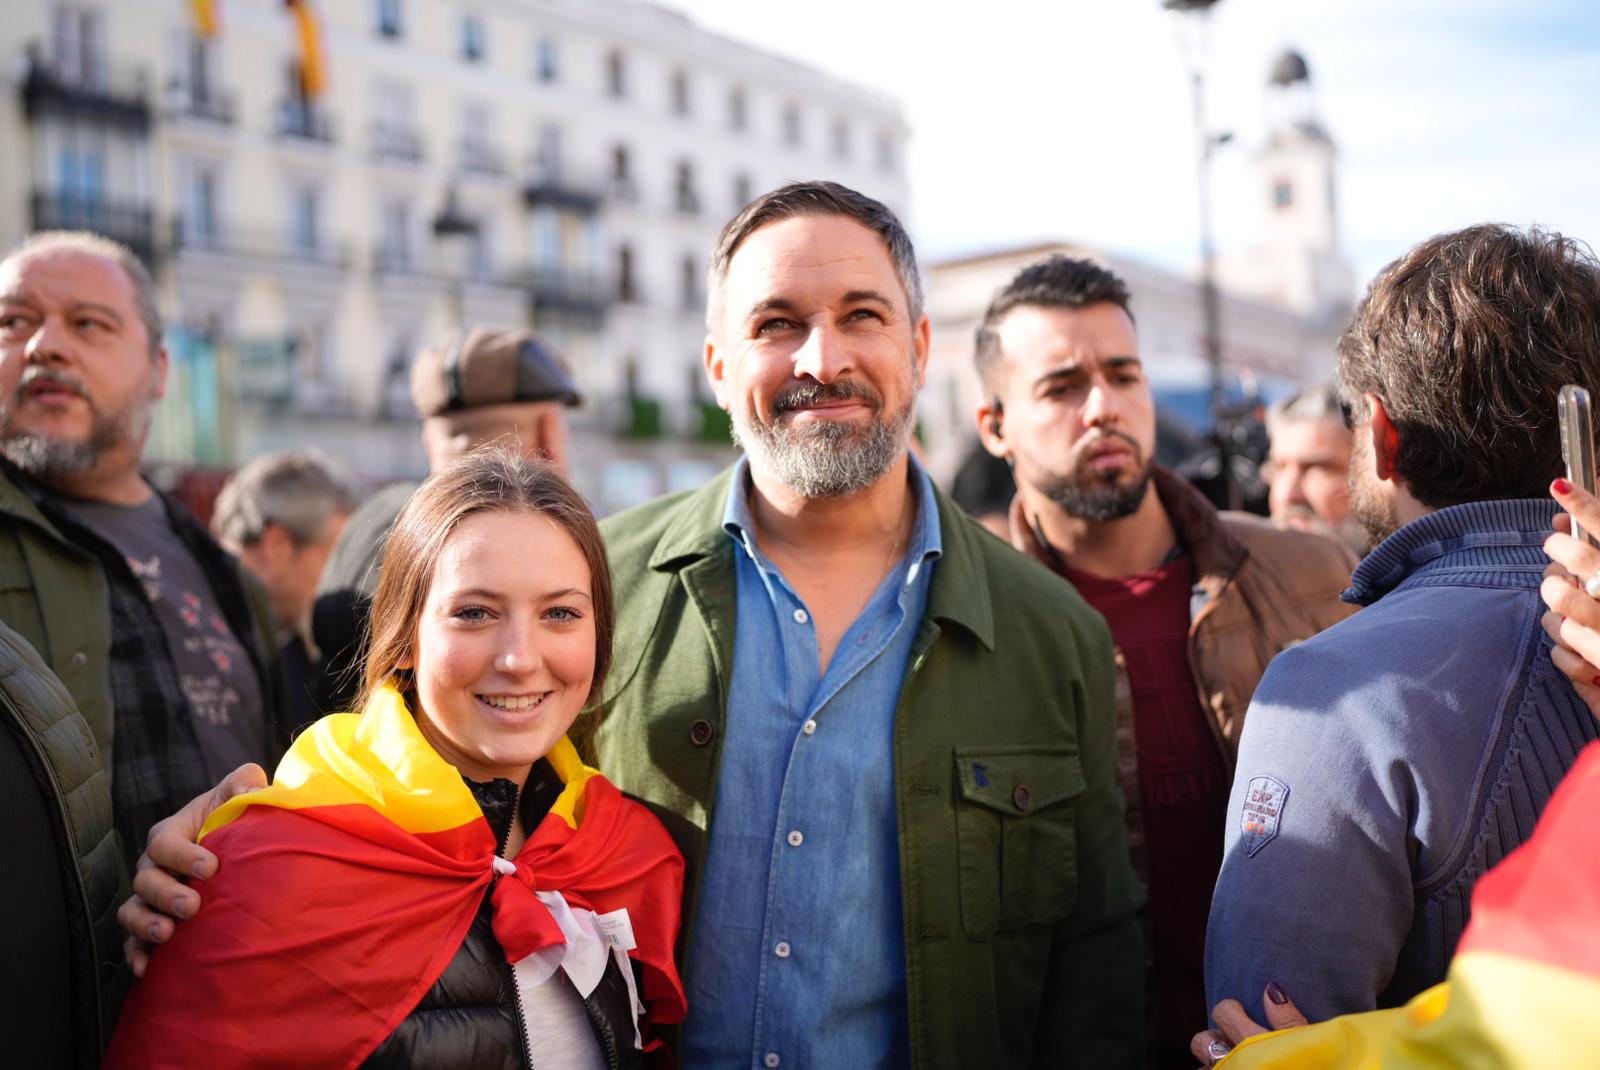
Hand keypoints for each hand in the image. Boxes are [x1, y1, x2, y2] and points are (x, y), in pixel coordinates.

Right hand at [117, 763, 266, 976]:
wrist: (235, 850)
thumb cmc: (233, 817)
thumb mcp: (239, 793)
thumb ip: (245, 782)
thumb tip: (251, 787)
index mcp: (170, 834)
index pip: (164, 843)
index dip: (183, 855)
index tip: (211, 867)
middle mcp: (153, 866)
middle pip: (145, 880)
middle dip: (166, 894)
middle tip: (193, 906)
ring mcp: (150, 897)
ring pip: (133, 911)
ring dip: (146, 924)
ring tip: (167, 935)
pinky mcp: (154, 923)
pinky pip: (134, 942)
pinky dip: (137, 955)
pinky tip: (147, 969)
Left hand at [1191, 982, 1309, 1066]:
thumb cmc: (1316, 1067)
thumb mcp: (1309, 1045)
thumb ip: (1288, 1019)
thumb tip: (1270, 989)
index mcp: (1252, 1041)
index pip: (1223, 1012)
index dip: (1232, 1011)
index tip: (1243, 1015)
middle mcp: (1233, 1061)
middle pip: (1201, 1041)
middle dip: (1215, 1040)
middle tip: (1235, 1046)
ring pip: (1202, 1069)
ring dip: (1214, 1066)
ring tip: (1234, 1067)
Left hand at [1542, 479, 1599, 721]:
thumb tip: (1568, 523)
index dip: (1587, 506)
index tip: (1560, 488)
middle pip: (1584, 563)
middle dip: (1561, 554)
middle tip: (1555, 549)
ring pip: (1561, 607)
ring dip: (1554, 603)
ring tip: (1562, 602)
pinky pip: (1563, 651)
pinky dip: (1562, 649)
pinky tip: (1574, 647)